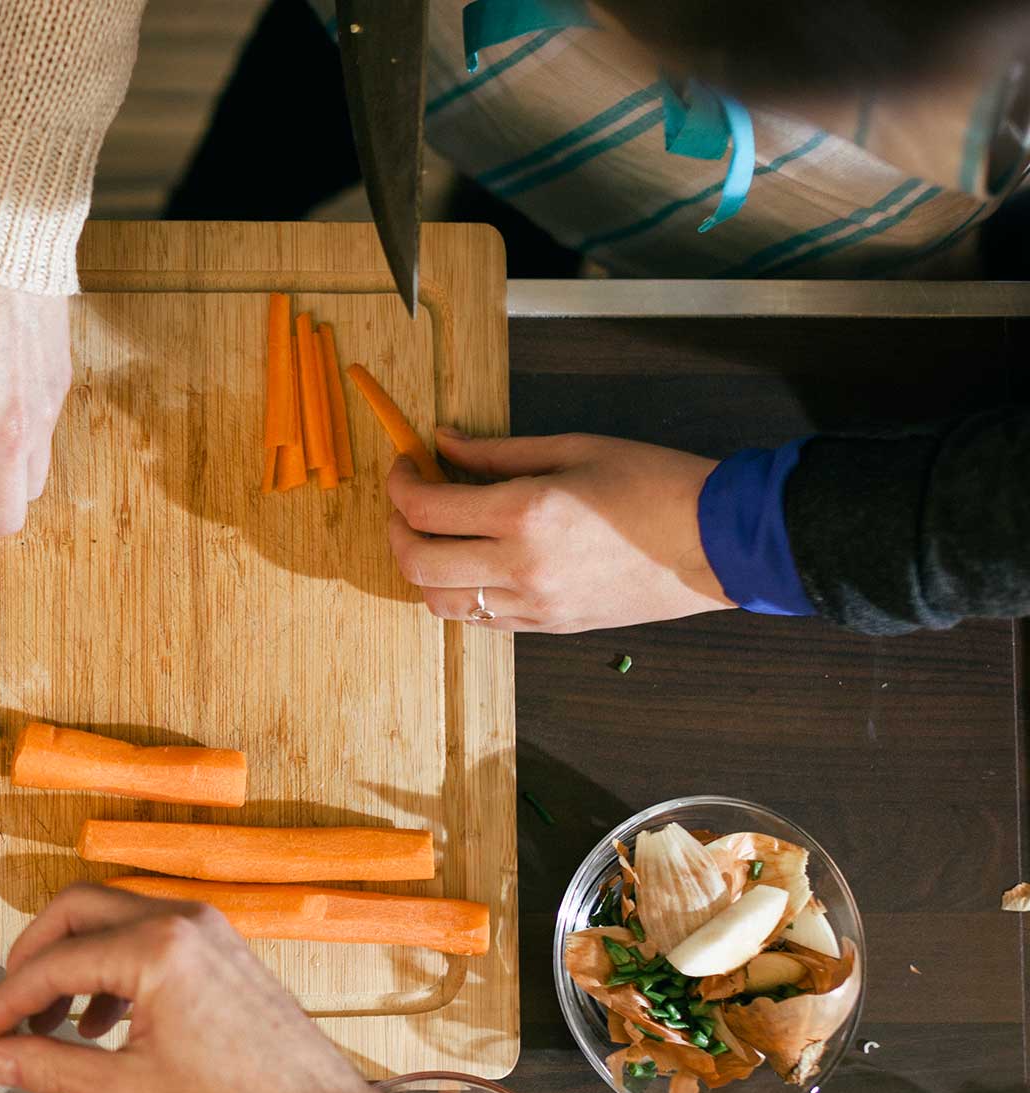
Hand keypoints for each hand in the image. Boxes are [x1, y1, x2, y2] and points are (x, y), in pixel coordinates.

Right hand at [0, 886, 388, 1092]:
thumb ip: (49, 1068)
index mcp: (156, 949)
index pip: (54, 962)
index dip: (6, 998)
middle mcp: (180, 921)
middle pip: (76, 911)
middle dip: (33, 957)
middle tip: (9, 1006)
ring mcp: (204, 928)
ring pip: (111, 919)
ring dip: (72, 962)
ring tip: (52, 1025)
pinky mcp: (218, 946)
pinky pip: (145, 935)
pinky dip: (111, 967)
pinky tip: (101, 1024)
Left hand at [386, 429, 733, 632]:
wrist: (719, 542)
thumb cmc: (655, 484)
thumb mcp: (573, 449)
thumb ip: (497, 452)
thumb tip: (443, 443)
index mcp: (526, 515)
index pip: (426, 510)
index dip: (400, 485)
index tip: (406, 465)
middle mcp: (521, 568)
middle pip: (417, 565)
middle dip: (396, 530)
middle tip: (407, 502)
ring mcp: (535, 605)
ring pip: (441, 603)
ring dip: (422, 570)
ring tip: (435, 536)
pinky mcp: (550, 627)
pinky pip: (481, 620)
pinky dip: (459, 593)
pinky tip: (471, 563)